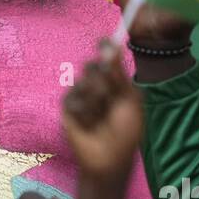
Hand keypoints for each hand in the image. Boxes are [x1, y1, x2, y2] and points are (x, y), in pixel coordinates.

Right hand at [62, 52, 144, 182]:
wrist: (110, 157)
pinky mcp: (68, 109)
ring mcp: (81, 96)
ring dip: (95, 99)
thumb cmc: (126, 132)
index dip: (105, 47)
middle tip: (108, 92)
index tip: (104, 41)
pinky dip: (83, 111)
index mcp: (115, 82)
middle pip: (92, 66)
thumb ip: (120, 75)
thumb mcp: (130, 101)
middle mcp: (97, 85)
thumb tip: (114, 48)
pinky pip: (72, 99)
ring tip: (101, 116)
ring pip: (82, 82)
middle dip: (101, 77)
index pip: (107, 58)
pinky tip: (88, 123)